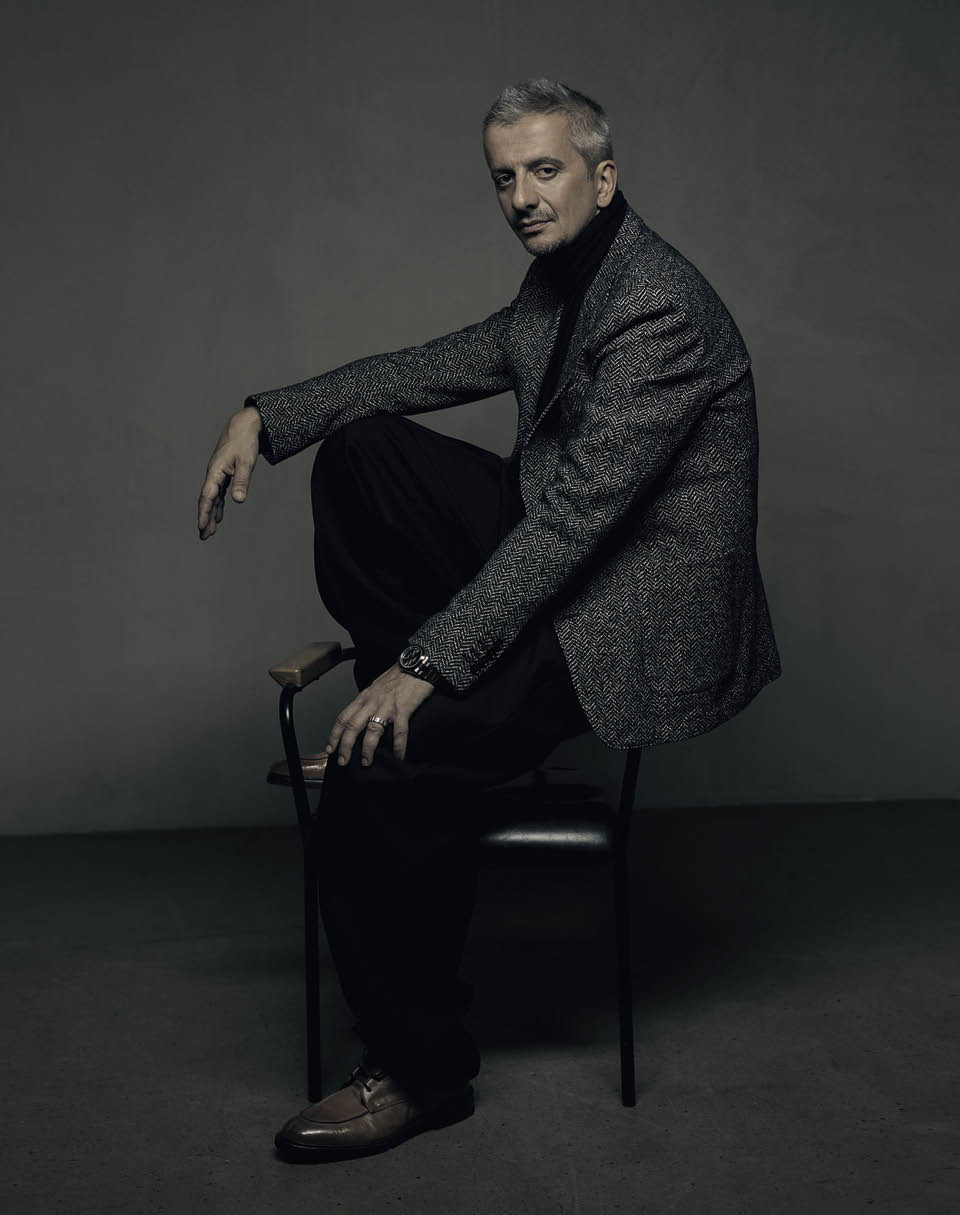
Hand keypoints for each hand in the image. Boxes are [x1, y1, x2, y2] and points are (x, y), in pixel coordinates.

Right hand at [197, 406, 261, 539]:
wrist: (244, 426)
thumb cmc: (244, 442)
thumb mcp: (246, 463)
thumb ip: (241, 482)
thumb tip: (238, 501)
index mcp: (215, 471)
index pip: (207, 497)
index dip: (204, 513)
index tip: (202, 527)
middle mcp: (213, 474)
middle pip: (207, 500)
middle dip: (205, 518)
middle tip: (204, 536)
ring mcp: (218, 474)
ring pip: (212, 498)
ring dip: (211, 514)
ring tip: (210, 532)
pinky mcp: (224, 473)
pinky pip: (218, 493)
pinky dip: (218, 505)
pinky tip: (219, 516)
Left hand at [325, 663, 435, 765]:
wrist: (416, 664)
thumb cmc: (398, 676)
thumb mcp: (377, 687)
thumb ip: (369, 701)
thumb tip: (363, 716)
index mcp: (364, 697)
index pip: (344, 717)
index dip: (335, 734)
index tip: (330, 748)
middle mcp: (372, 702)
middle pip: (353, 726)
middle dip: (345, 746)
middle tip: (342, 761)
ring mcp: (387, 706)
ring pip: (372, 730)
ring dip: (367, 749)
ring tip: (366, 762)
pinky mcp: (404, 708)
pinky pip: (399, 731)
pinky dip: (399, 746)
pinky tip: (399, 756)